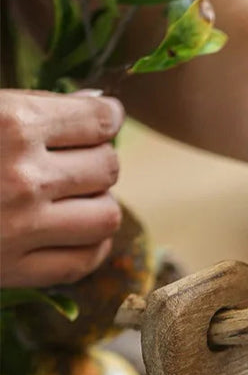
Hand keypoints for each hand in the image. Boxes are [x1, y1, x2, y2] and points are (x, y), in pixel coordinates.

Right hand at [0, 89, 124, 287]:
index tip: (106, 119)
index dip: (108, 117)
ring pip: (106, 216)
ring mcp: (23, 228)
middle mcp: (26, 178)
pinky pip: (83, 261)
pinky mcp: (16, 270)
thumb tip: (100, 104)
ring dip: (101, 204)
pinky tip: (78, 233)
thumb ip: (35, 107)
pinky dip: (91, 246)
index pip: (97, 121)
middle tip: (80, 160)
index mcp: (12, 124)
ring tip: (79, 198)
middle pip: (108, 168)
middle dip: (100, 160)